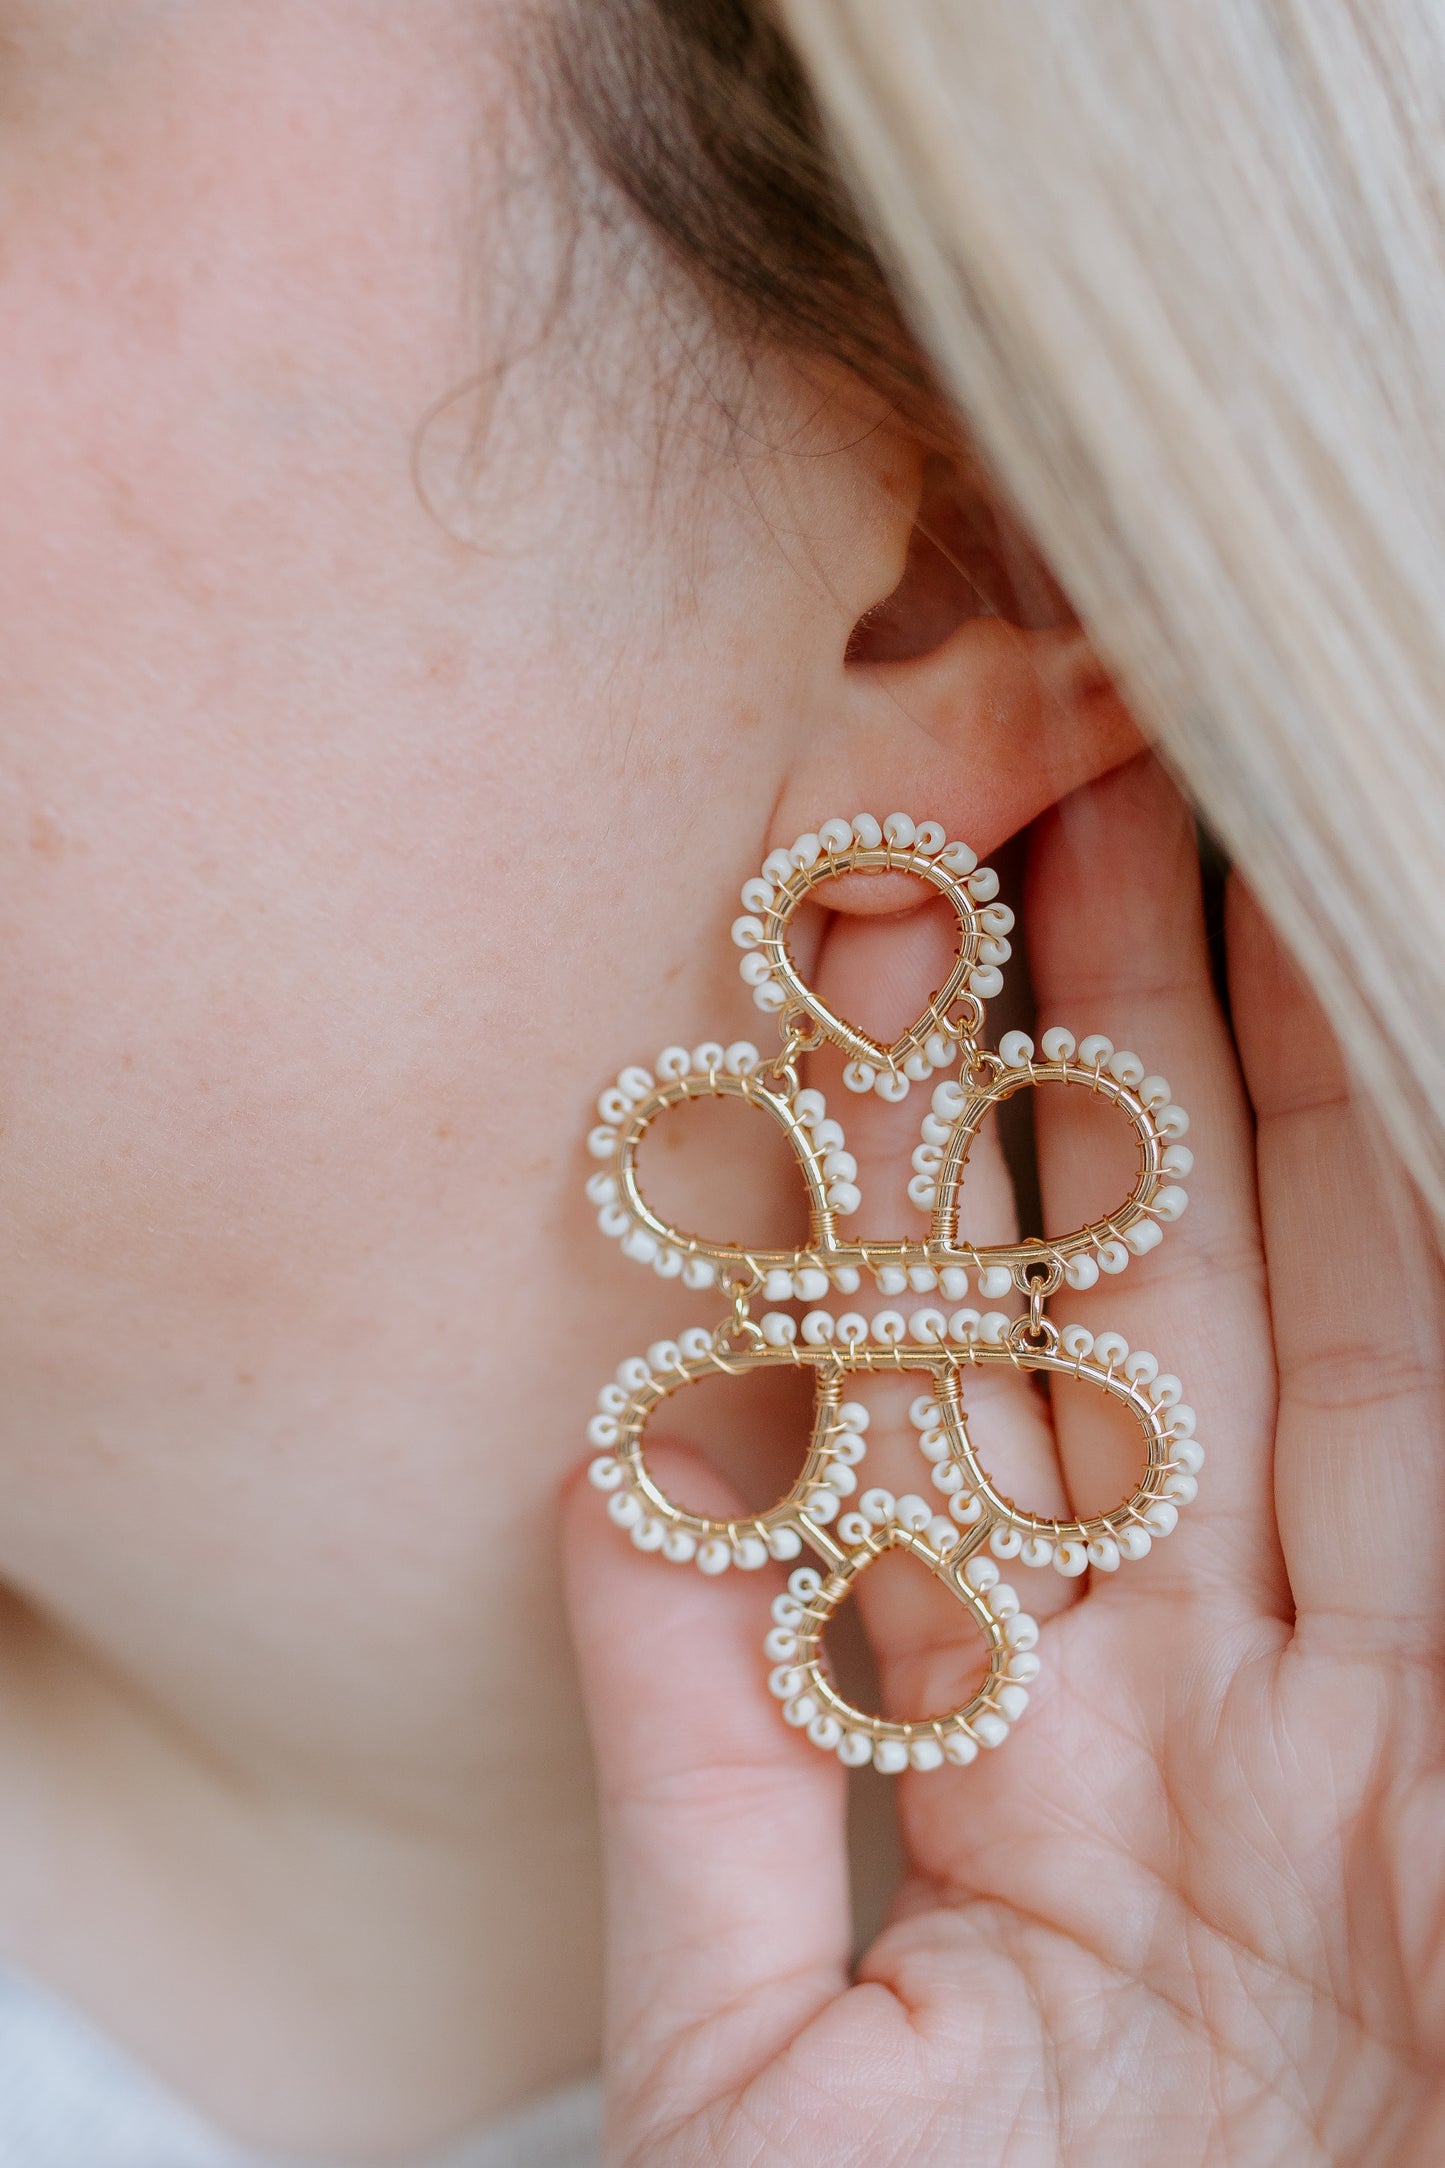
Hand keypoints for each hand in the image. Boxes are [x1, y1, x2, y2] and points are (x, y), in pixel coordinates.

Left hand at [564, 756, 1444, 2165]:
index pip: (984, 1400)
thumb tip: (608, 1481)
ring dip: (1240, 1113)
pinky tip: (1313, 1099)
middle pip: (1160, 1322)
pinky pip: (1369, 1507)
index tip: (899, 952)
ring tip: (1184, 861)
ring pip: (1311, 1357)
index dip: (949, 1176)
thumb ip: (697, 1793)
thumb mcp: (772, 2097)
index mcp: (1049, 1779)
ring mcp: (1358, 1751)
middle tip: (1056, 809)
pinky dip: (1349, 1303)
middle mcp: (1218, 1723)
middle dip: (1115, 1071)